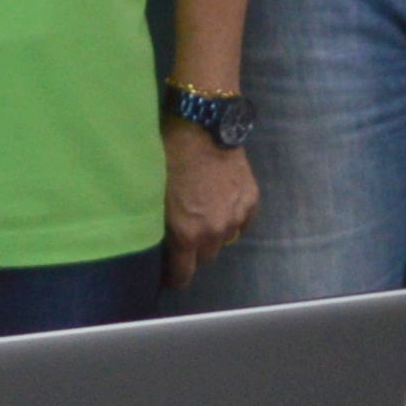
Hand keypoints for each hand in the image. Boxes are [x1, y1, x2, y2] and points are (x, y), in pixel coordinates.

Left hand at [158, 130, 258, 289]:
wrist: (202, 126)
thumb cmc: (168, 157)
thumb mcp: (153, 196)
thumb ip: (160, 227)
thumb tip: (158, 246)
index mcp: (186, 234)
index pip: (183, 275)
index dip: (174, 278)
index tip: (169, 277)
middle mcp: (214, 232)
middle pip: (205, 259)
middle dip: (194, 253)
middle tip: (184, 236)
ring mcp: (236, 218)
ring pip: (223, 240)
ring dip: (213, 233)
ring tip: (203, 213)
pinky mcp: (252, 202)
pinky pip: (241, 223)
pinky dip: (232, 218)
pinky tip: (221, 203)